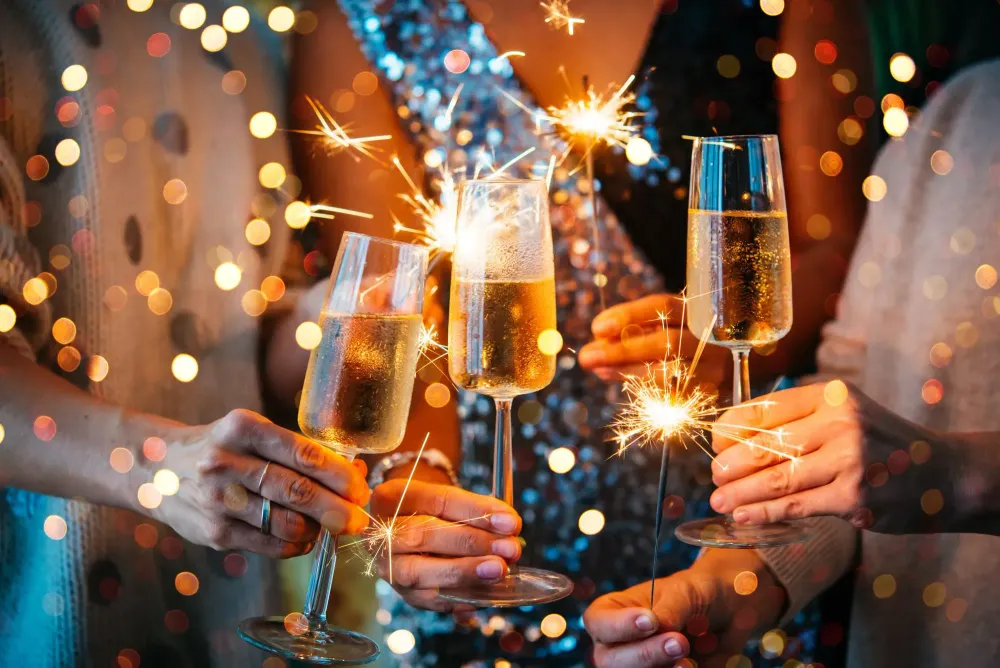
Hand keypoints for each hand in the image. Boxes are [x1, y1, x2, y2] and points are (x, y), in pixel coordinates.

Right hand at [155, 409, 370, 557]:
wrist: (155, 468)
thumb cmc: (222, 448)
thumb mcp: (253, 434)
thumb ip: (298, 452)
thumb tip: (353, 473)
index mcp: (243, 428)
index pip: (304, 454)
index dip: (340, 475)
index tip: (360, 489)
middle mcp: (227, 463)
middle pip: (298, 492)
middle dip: (337, 509)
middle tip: (359, 520)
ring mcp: (217, 500)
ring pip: (286, 524)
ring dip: (317, 530)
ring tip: (329, 527)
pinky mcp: (213, 532)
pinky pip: (268, 545)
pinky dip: (295, 545)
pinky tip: (305, 539)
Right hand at [369, 480, 521, 610]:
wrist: (412, 527)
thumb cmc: (435, 511)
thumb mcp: (450, 499)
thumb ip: (478, 510)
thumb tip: (509, 526)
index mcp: (391, 497)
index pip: (435, 500)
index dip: (475, 510)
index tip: (510, 521)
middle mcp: (380, 533)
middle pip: (421, 536)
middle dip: (470, 542)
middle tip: (508, 547)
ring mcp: (386, 566)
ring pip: (418, 572)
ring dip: (463, 572)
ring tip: (498, 569)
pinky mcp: (401, 593)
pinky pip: (428, 600)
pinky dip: (458, 597)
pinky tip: (485, 593)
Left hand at [578, 294, 727, 384]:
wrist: (751, 353)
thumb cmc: (695, 330)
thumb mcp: (675, 318)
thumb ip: (640, 326)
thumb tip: (598, 340)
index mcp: (702, 308)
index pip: (664, 308)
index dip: (628, 316)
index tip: (596, 327)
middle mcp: (713, 337)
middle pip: (665, 343)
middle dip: (621, 350)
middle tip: (587, 355)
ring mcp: (715, 368)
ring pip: (668, 374)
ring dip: (626, 372)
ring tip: (598, 368)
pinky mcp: (713, 395)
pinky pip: (672, 396)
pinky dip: (642, 389)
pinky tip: (619, 379)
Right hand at [584, 551, 782, 666]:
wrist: (730, 611)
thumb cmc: (698, 592)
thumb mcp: (684, 591)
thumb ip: (668, 610)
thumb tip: (658, 627)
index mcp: (613, 612)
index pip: (597, 622)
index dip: (618, 626)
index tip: (650, 621)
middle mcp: (619, 644)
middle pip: (609, 660)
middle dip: (644, 654)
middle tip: (677, 642)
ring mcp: (639, 665)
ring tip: (689, 659)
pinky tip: (693, 666)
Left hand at [710, 382, 871, 526]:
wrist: (943, 472)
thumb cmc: (879, 442)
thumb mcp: (845, 413)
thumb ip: (800, 419)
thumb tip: (736, 438)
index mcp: (831, 395)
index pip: (766, 409)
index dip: (732, 428)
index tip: (716, 444)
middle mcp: (840, 422)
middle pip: (767, 445)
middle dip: (732, 464)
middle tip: (713, 476)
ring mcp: (849, 460)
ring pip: (777, 479)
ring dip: (740, 492)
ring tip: (719, 500)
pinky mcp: (855, 497)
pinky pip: (796, 505)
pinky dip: (763, 512)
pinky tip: (743, 516)